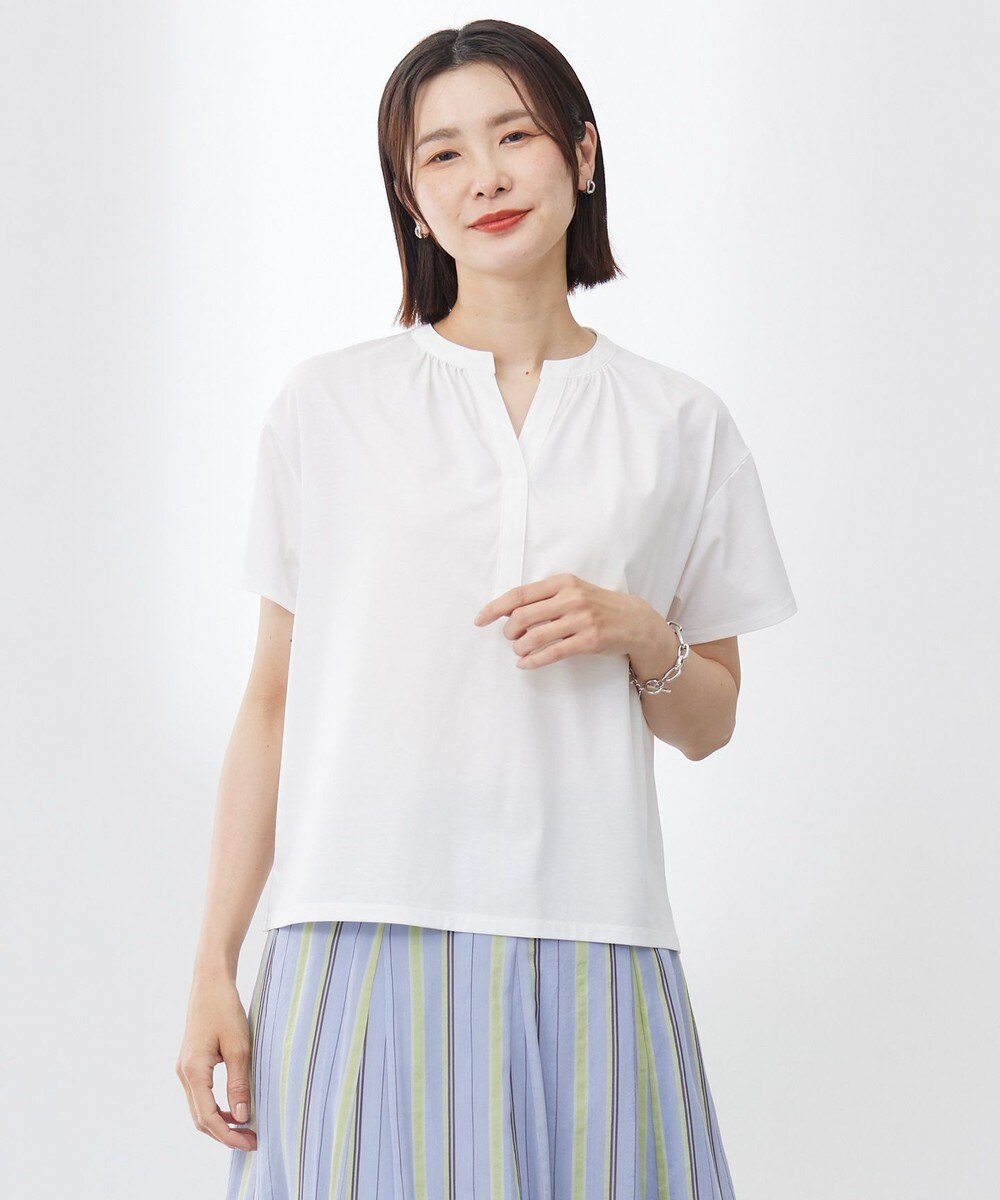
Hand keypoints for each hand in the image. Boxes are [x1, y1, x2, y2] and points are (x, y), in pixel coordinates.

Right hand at [175, 974, 256, 1150]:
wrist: (210, 982)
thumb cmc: (225, 1008)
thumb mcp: (239, 1046)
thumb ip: (239, 1083)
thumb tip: (242, 1117)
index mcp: (193, 1071)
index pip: (208, 1118)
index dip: (229, 1135)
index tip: (250, 1142)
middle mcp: (183, 1074)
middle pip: (200, 1119)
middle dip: (225, 1134)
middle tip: (252, 1140)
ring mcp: (184, 1069)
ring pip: (198, 1109)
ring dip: (220, 1122)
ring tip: (246, 1128)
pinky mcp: (189, 1063)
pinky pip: (200, 1095)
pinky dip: (215, 1107)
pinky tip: (234, 1107)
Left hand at [473, 572, 659, 669]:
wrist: (635, 621)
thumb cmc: (597, 606)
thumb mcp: (573, 591)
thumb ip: (544, 598)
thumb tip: (508, 611)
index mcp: (563, 582)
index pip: (519, 594)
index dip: (495, 608)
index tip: (480, 620)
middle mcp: (571, 598)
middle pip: (522, 617)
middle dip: (509, 632)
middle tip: (510, 639)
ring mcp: (581, 619)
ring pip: (535, 637)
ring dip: (519, 648)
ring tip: (519, 652)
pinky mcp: (589, 640)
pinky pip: (552, 653)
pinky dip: (533, 661)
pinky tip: (525, 664)